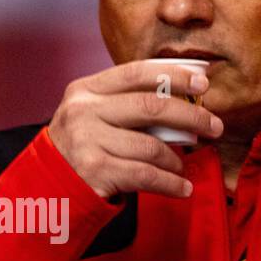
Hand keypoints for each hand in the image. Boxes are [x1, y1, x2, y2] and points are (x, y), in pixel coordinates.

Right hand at [46, 61, 222, 198]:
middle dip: (190, 116)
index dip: (174, 74)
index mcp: (85, 90)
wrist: (46, 188)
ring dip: (176, 159)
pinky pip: (146, 175)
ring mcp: (87, 141)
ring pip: (151, 146)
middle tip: (214, 127)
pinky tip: (182, 188)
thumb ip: (127, 104)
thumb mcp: (94, 116)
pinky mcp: (95, 171)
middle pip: (150, 106)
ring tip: (182, 166)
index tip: (203, 83)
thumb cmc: (81, 149)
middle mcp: (83, 111)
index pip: (136, 72)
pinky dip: (170, 183)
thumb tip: (184, 98)